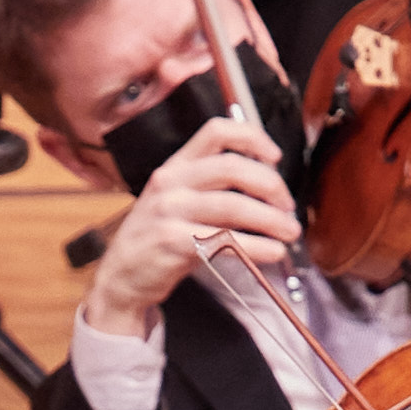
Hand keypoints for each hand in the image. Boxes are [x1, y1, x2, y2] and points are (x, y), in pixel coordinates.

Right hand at [81, 105, 297, 335]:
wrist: (121, 277)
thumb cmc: (157, 238)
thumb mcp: (176, 200)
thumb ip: (212, 187)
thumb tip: (267, 187)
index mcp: (176, 166)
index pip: (216, 132)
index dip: (252, 137)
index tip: (275, 156)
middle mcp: (170, 182)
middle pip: (232, 167)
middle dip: (270, 185)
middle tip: (288, 205)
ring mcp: (169, 211)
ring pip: (233, 206)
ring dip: (270, 219)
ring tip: (289, 232)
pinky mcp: (171, 243)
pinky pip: (223, 240)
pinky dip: (256, 247)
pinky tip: (272, 252)